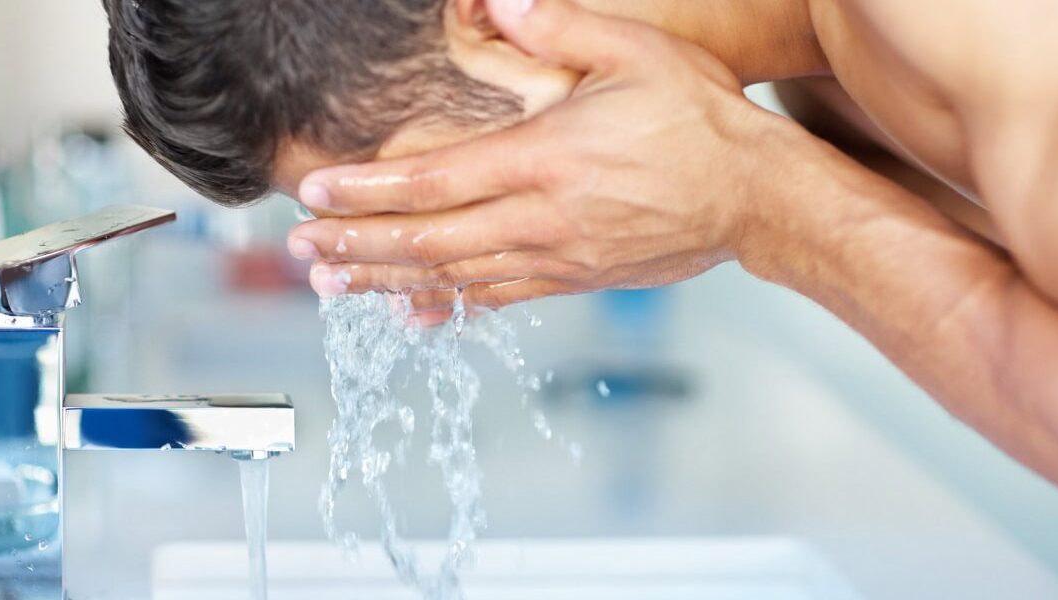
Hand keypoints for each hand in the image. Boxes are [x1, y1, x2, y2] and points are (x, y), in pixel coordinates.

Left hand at [288, 0, 784, 308]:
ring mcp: (557, 257)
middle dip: (358, 245)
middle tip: (302, 248)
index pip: (435, 181)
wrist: (756, 198)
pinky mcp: (575, 279)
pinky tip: (410, 316)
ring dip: (387, 279)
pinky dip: (447, 307)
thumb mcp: (636, 52)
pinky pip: (498, 299)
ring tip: (331, 283)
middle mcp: (542, 219)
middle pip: (429, 241)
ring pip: (454, 277)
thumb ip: (559, 24)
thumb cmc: (699, 122)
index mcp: (546, 159)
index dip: (367, 190)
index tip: (315, 193)